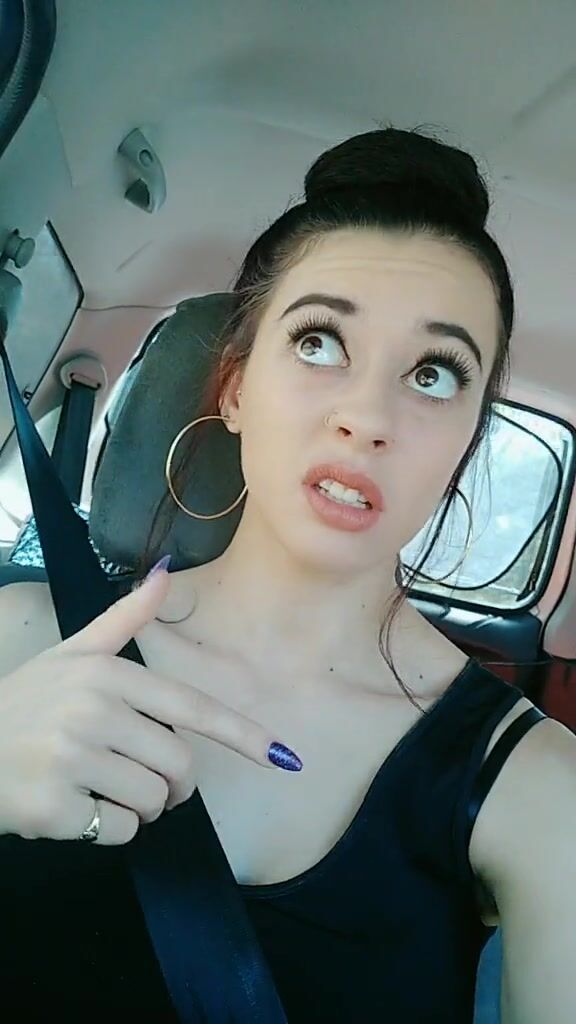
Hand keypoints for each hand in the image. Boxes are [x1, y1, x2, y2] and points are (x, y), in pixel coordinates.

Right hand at [0, 564, 301, 844]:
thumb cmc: (25, 703)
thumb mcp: (72, 653)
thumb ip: (124, 619)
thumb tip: (164, 571)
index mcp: (108, 675)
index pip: (191, 708)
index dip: (242, 734)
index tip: (283, 757)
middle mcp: (94, 713)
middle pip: (180, 766)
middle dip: (172, 782)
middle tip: (140, 776)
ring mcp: (73, 760)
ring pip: (153, 801)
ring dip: (140, 806)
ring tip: (101, 786)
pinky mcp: (56, 808)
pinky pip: (121, 831)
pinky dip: (109, 829)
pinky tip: (77, 807)